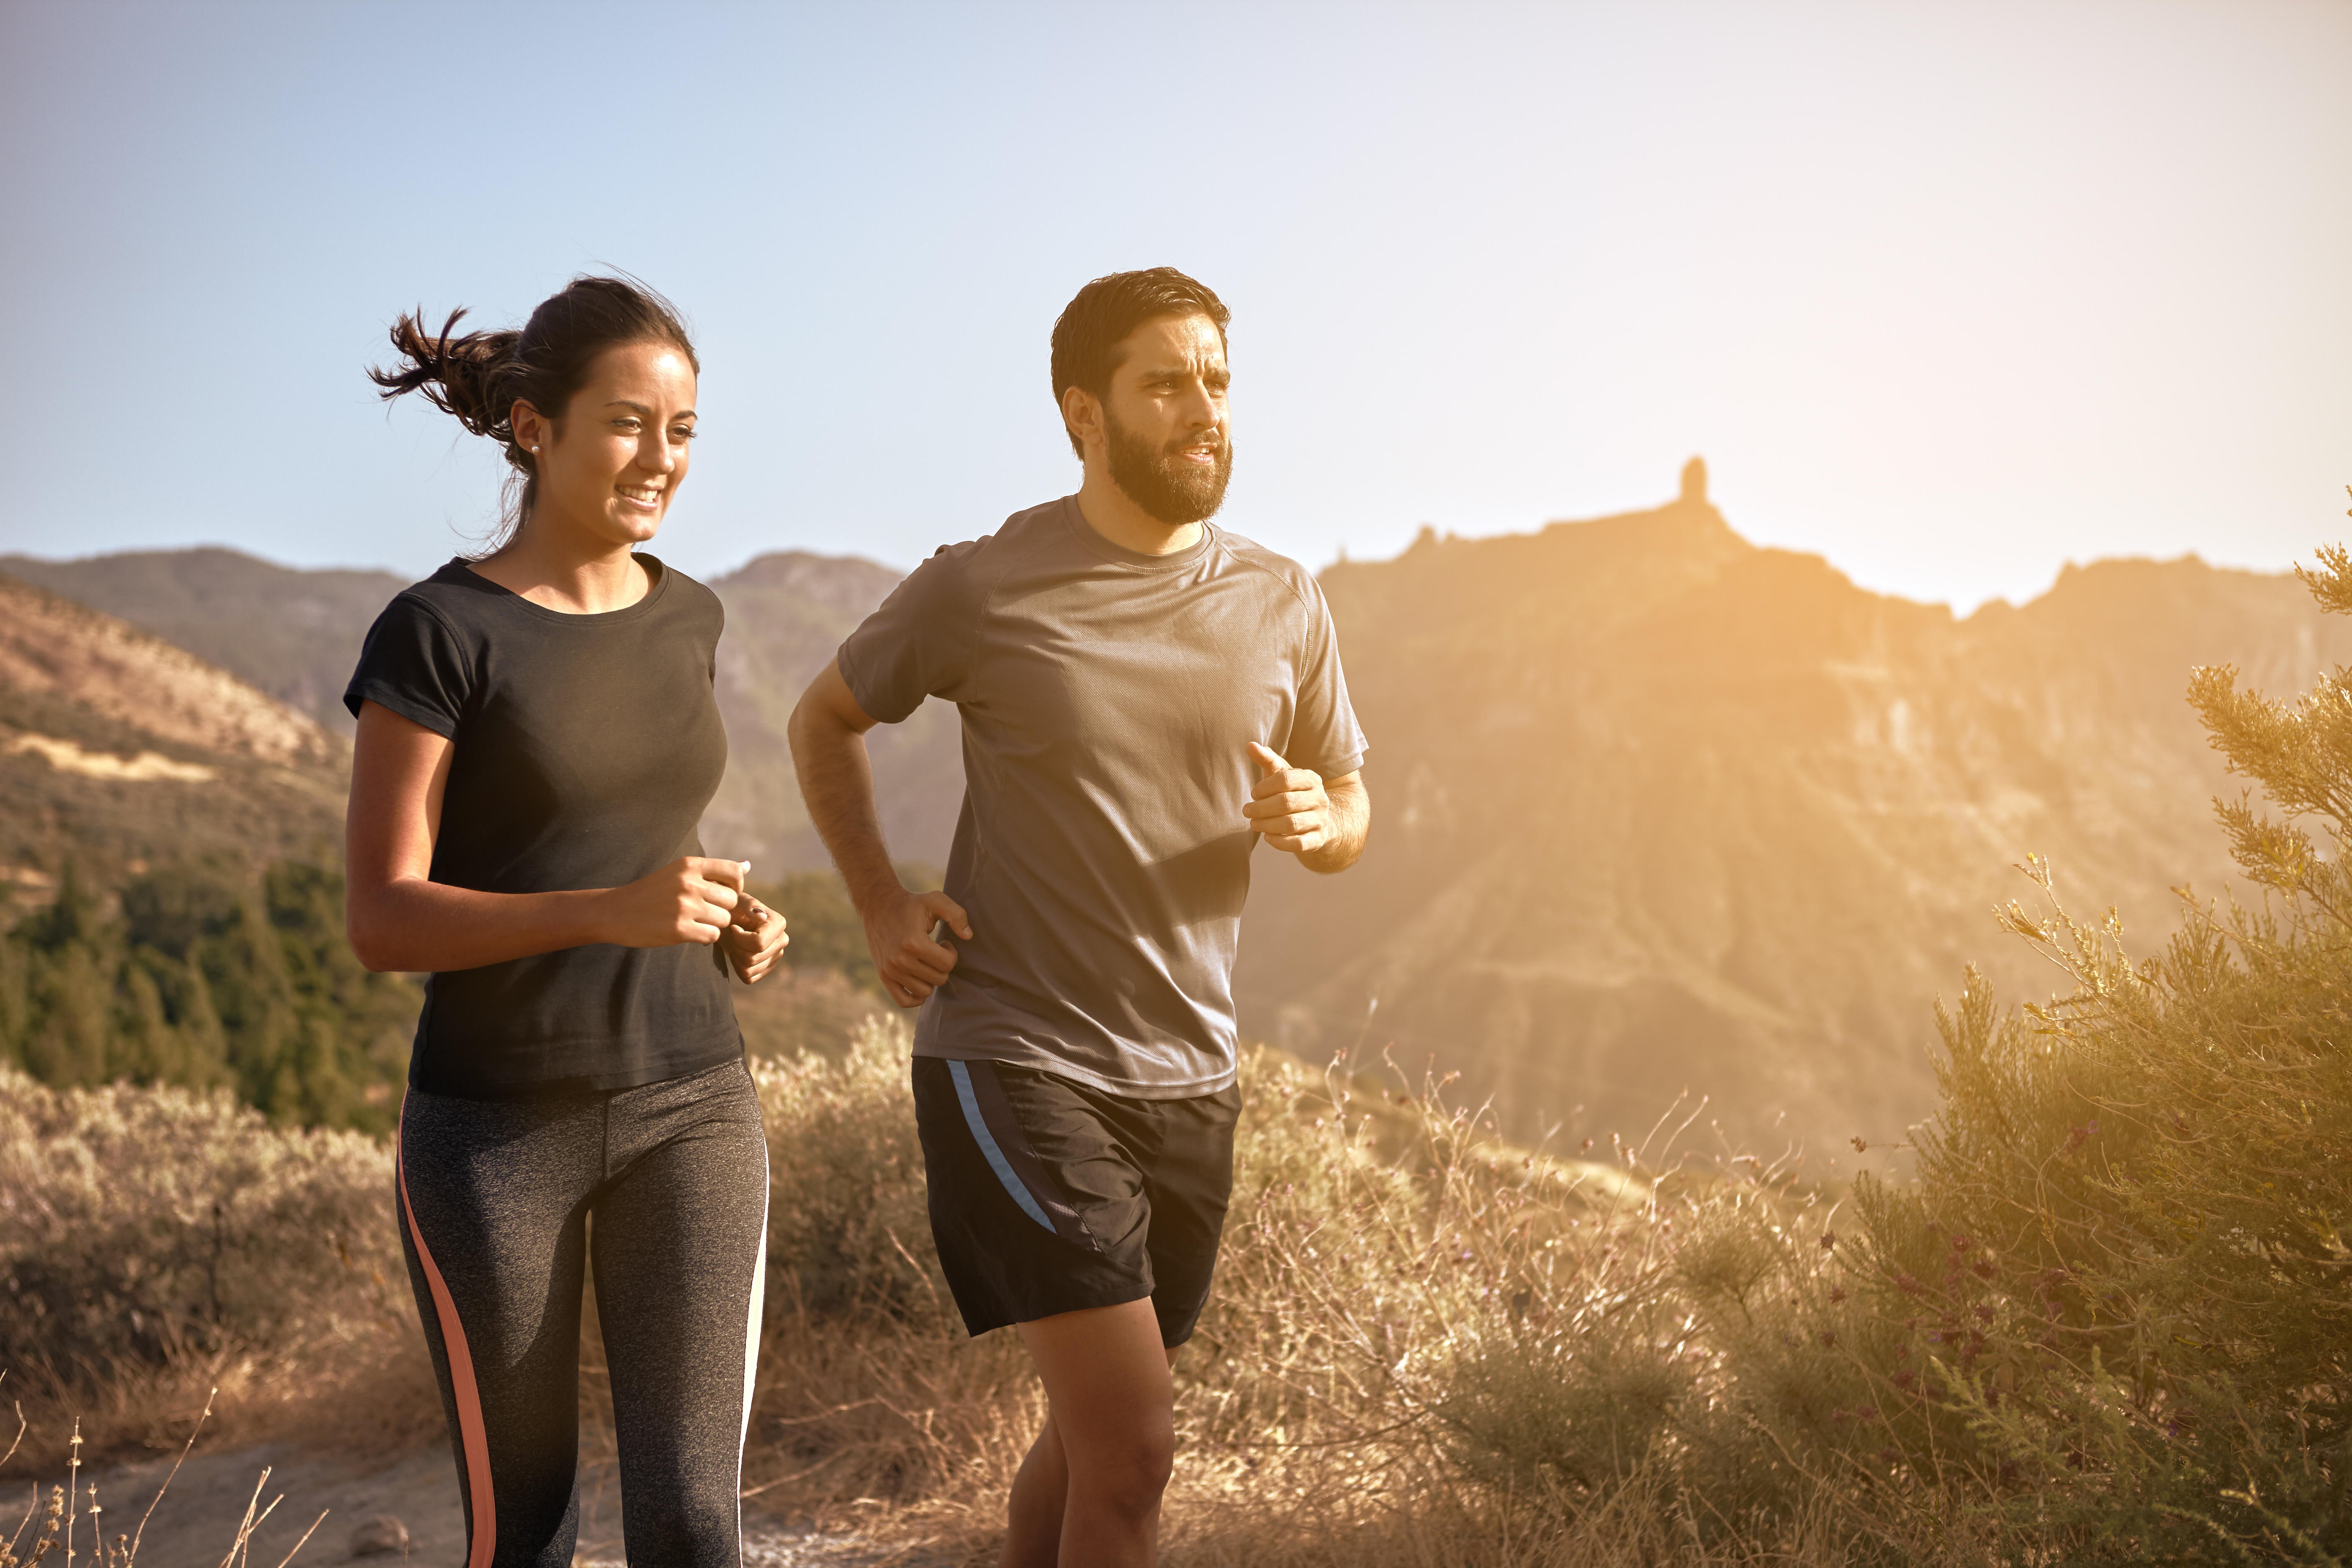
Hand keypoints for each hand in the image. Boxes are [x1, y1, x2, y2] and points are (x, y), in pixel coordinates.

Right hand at [600, 857, 745, 947]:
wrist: (615, 911)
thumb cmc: (651, 892)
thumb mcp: (678, 872)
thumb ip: (712, 871)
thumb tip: (748, 866)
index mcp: (689, 865)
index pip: (734, 873)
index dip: (736, 887)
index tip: (724, 895)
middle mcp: (689, 883)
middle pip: (731, 900)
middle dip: (722, 909)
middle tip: (705, 913)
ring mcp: (684, 906)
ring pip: (723, 920)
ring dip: (714, 925)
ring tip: (695, 922)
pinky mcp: (679, 929)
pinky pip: (712, 936)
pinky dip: (705, 937)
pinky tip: (690, 933)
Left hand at [723, 877, 789, 983]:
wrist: (729, 920)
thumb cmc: (732, 908)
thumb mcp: (737, 901)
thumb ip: (749, 904)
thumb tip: (761, 917)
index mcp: (778, 923)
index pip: (759, 943)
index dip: (740, 939)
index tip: (733, 927)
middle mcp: (782, 941)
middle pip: (752, 958)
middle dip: (736, 948)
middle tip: (732, 936)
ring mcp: (776, 956)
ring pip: (749, 969)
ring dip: (735, 957)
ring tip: (735, 943)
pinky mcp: (767, 968)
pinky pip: (748, 978)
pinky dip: (737, 968)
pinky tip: (737, 953)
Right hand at [862, 885, 972, 1008]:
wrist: (878, 906)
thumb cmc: (911, 904)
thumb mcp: (936, 899)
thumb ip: (957, 915)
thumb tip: (968, 936)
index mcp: (913, 943)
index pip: (947, 964)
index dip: (951, 953)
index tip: (944, 943)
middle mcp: (900, 960)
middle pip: (938, 979)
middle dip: (943, 965)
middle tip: (935, 951)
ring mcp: (890, 970)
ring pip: (925, 992)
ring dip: (931, 978)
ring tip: (926, 961)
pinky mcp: (884, 976)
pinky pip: (904, 1001)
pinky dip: (916, 997)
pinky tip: (920, 980)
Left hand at [1243, 742, 1335, 856]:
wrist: (1319, 819)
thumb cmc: (1294, 793)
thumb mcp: (1282, 774)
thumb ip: (1266, 759)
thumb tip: (1249, 745)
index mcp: (1311, 779)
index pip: (1285, 779)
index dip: (1264, 787)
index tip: (1253, 793)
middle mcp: (1320, 799)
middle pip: (1286, 803)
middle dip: (1261, 808)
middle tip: (1247, 811)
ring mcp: (1321, 820)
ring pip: (1291, 824)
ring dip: (1266, 825)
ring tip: (1253, 824)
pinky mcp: (1318, 840)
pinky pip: (1298, 844)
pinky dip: (1279, 842)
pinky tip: (1267, 837)